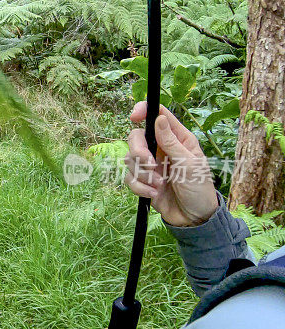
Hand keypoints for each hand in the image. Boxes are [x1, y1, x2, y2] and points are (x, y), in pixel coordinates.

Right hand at [124, 101, 218, 226]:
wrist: (193, 218)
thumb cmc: (199, 189)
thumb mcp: (189, 165)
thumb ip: (172, 142)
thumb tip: (159, 118)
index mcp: (177, 138)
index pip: (157, 115)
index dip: (144, 110)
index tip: (134, 117)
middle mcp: (160, 148)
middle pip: (136, 137)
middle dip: (139, 152)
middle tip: (150, 165)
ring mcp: (150, 164)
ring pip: (130, 159)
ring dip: (143, 175)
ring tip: (159, 186)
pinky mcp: (142, 180)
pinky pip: (129, 178)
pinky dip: (140, 187)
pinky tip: (154, 194)